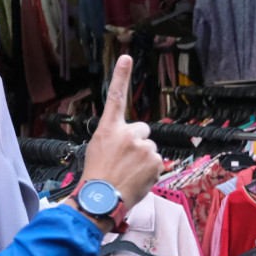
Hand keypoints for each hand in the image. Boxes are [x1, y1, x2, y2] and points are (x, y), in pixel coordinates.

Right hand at [82, 55, 162, 211]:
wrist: (102, 197)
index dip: (121, 76)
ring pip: (151, 149)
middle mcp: (128, 133)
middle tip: (125, 159)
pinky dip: (151, 170)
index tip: (127, 57)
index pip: (116, 97)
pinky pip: (158, 162)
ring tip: (129, 172)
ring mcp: (143, 146)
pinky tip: (138, 178)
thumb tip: (136, 140)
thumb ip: (117, 138)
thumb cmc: (98, 175)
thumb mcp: (99, 148)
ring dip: (144, 159)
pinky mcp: (156, 160)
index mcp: (109, 128)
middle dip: (138, 142)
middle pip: (143, 131)